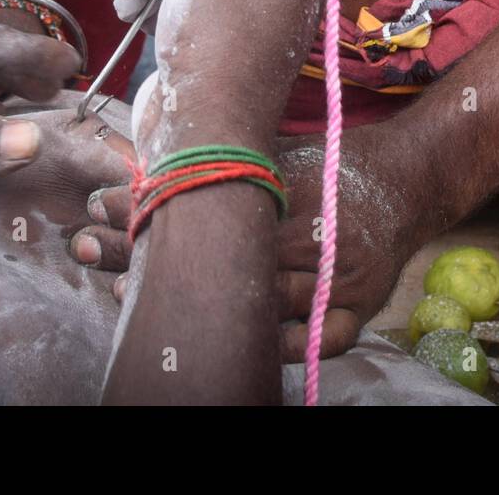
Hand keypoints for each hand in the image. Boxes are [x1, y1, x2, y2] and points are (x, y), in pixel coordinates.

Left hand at [76, 123, 432, 358]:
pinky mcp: (358, 314)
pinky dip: (273, 348)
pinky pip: (314, 344)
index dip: (155, 208)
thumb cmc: (336, 164)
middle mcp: (323, 242)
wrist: (409, 181)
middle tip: (89, 248)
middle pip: (229, 262)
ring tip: (128, 302)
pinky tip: (225, 346)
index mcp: (304, 195)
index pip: (219, 208)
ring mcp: (342, 284)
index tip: (100, 204)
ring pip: (262, 307)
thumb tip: (155, 151)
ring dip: (196, 306)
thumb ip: (237, 157)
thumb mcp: (286, 151)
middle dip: (153, 256)